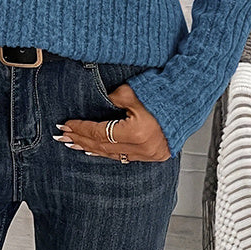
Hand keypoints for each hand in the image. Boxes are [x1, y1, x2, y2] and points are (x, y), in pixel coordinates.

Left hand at [56, 83, 171, 161]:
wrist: (187, 100)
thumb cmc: (163, 94)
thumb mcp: (132, 92)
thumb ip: (113, 98)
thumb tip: (99, 101)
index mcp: (136, 132)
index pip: (99, 132)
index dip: (81, 128)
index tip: (67, 125)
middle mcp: (143, 147)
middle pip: (102, 146)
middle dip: (81, 140)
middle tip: (63, 137)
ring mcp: (149, 154)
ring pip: (112, 154)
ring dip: (91, 148)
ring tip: (75, 144)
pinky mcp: (154, 156)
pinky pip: (124, 157)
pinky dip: (108, 152)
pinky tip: (96, 151)